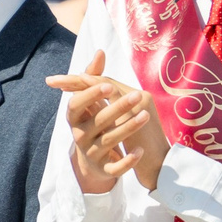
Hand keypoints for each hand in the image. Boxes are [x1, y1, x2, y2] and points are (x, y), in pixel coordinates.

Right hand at [46, 51, 163, 193]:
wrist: (100, 159)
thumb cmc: (97, 122)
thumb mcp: (94, 103)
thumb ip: (95, 78)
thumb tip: (100, 51)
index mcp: (75, 118)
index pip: (77, 105)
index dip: (91, 96)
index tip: (109, 86)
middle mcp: (80, 136)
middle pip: (98, 121)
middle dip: (117, 108)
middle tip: (136, 97)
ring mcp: (92, 153)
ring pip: (110, 141)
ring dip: (128, 128)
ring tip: (146, 116)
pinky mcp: (105, 170)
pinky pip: (115, 168)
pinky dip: (128, 161)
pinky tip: (140, 151)